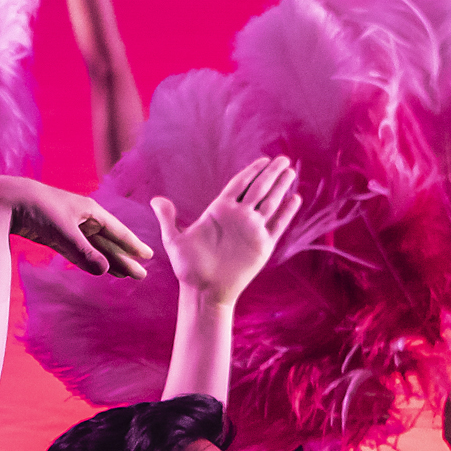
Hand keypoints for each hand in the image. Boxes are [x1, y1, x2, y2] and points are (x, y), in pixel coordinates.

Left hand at [0, 178, 152, 279]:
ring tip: (125, 274)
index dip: (132, 245)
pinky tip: (99, 269)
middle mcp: (83, 219)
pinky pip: (78, 251)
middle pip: (109, 243)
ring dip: (109, 261)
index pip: (117, 231)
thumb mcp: (64, 231)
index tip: (148, 256)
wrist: (9, 200)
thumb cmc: (38, 208)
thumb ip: (84, 252)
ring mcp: (70, 228)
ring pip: (95, 248)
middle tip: (141, 275)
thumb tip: (105, 271)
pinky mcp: (56, 236)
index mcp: (90, 211)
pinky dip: (89, 260)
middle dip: (125, 259)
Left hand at [153, 157, 300, 307]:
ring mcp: (252, 230)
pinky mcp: (262, 246)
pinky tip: (294, 198)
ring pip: (270, 203)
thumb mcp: (175, 241)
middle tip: (283, 159)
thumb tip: (156, 200)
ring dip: (281, 187)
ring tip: (290, 172)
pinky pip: (277, 225)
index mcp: (220, 211)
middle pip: (259, 189)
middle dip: (271, 174)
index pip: (240, 184)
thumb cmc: (188, 268)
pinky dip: (286, 213)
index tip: (264, 159)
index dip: (253, 171)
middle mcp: (239, 217)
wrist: (203, 291)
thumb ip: (168, 219)